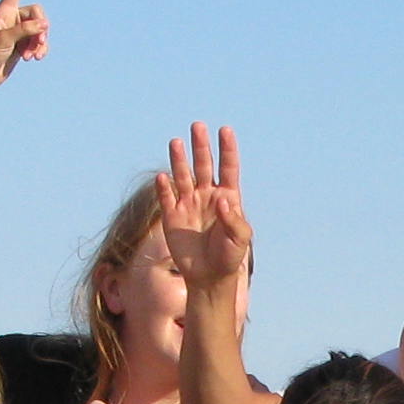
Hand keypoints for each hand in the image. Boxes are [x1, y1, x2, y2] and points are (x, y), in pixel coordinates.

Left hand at [0, 0, 50, 91]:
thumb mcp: (5, 39)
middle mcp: (13, 18)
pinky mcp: (24, 44)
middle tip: (38, 43)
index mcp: (4, 11)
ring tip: (32, 57)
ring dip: (40, 43)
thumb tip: (45, 24)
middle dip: (41, 29)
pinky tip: (35, 59)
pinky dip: (40, 50)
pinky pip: (39, 42)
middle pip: (37, 13)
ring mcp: (19, 31)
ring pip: (41, 29)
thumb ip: (25, 30)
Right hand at [157, 123, 251, 289]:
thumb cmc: (229, 257)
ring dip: (179, 160)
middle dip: (200, 146)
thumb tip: (221, 200)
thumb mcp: (240, 239)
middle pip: (203, 165)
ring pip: (183, 176)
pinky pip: (167, 198)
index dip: (227, 149)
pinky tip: (164, 177)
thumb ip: (233, 219)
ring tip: (176, 142)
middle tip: (197, 126)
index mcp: (227, 197)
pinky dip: (164, 188)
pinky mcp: (172, 217)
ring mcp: (188, 204)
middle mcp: (207, 196)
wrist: (209, 278)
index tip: (225, 130)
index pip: (228, 168)